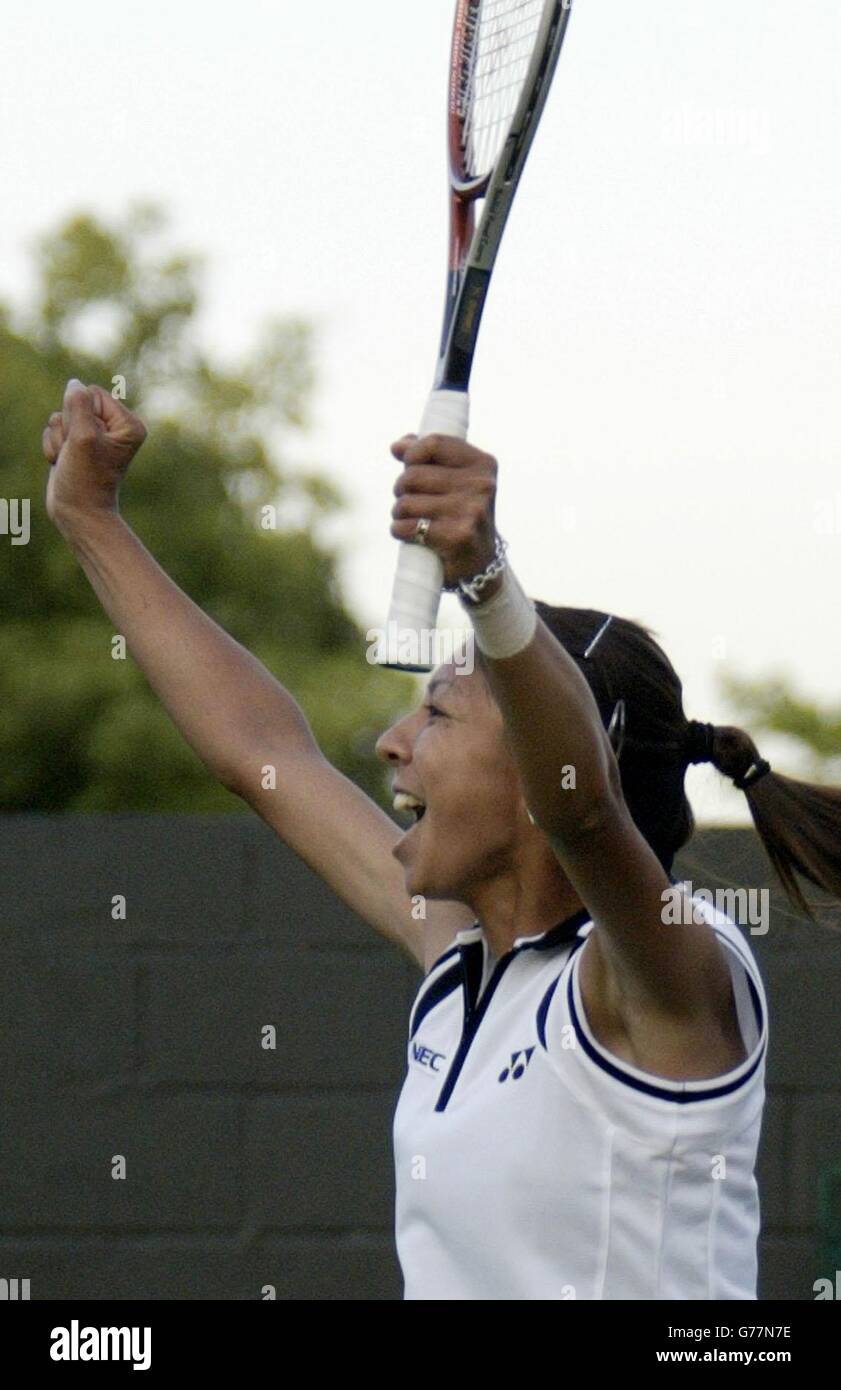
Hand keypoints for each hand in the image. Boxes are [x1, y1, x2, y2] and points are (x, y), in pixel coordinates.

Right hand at [41, 380, 146, 531]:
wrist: (78, 512)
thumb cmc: (85, 479)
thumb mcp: (83, 437)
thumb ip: (79, 404)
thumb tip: (75, 384)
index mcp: (128, 424)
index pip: (92, 393)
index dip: (81, 414)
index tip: (87, 442)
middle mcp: (114, 428)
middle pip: (75, 403)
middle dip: (68, 427)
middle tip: (77, 453)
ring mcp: (94, 436)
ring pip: (61, 417)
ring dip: (59, 440)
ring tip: (71, 461)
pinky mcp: (76, 444)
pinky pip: (54, 430)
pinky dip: (53, 447)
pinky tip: (63, 463)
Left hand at [390, 433, 498, 590]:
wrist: (480, 562)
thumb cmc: (460, 515)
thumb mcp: (454, 480)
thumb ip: (428, 457)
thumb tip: (397, 446)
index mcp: (483, 464)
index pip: (434, 443)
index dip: (412, 454)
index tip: (409, 465)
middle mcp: (481, 485)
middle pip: (413, 475)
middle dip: (401, 489)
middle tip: (410, 501)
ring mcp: (471, 511)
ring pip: (407, 503)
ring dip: (399, 513)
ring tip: (412, 520)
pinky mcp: (457, 537)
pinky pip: (408, 527)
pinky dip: (400, 531)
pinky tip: (410, 535)